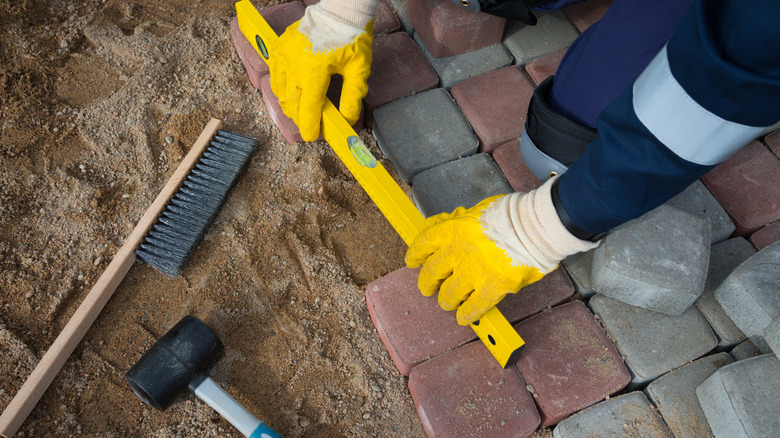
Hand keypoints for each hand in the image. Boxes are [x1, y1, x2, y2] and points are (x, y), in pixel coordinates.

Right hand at [268, 0, 375, 140]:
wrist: (338, 11)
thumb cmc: (351, 38)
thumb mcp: (359, 70)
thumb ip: (353, 97)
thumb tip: (347, 120)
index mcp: (314, 72)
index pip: (307, 109)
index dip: (309, 127)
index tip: (312, 137)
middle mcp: (294, 66)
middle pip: (291, 104)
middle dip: (301, 118)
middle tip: (312, 124)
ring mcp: (283, 56)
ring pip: (280, 92)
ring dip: (290, 105)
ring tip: (302, 110)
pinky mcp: (278, 48)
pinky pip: (274, 76)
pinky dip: (281, 88)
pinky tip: (292, 92)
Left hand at [405, 177, 597, 324]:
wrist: (538, 226)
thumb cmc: (513, 215)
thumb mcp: (478, 210)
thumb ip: (456, 220)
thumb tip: (440, 223)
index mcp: (453, 229)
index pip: (424, 243)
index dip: (415, 254)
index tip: (412, 260)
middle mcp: (458, 251)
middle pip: (432, 272)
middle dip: (427, 283)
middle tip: (427, 287)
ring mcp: (474, 271)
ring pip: (449, 294)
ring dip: (446, 300)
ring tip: (448, 302)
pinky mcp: (492, 288)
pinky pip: (473, 308)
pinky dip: (467, 315)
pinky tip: (464, 317)